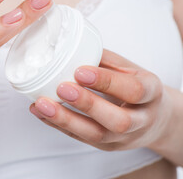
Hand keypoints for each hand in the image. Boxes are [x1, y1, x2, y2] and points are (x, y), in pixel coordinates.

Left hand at [29, 49, 172, 150]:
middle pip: (118, 120)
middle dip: (87, 104)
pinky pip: (79, 138)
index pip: (134, 90)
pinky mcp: (105, 146)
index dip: (107, 81)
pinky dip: (56, 124)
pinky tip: (39, 111)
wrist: (154, 120)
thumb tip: (69, 46)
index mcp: (152, 94)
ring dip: (65, 119)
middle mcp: (141, 120)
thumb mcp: (130, 69)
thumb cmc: (135, 87)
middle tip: (62, 88)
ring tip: (42, 103)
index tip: (80, 71)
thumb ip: (105, 60)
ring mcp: (123, 138)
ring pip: (95, 134)